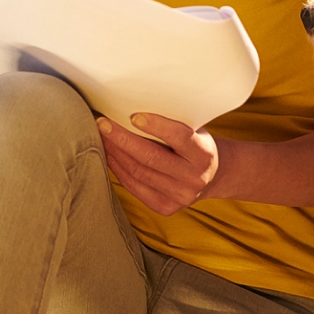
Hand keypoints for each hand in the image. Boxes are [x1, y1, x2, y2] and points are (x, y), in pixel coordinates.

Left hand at [96, 112, 224, 216]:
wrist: (211, 177)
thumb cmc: (194, 144)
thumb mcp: (194, 130)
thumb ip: (172, 123)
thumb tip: (130, 107)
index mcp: (204, 153)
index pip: (179, 137)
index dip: (155, 126)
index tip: (133, 115)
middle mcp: (194, 177)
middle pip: (151, 157)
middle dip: (122, 139)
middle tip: (102, 123)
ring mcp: (180, 196)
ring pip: (138, 172)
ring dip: (115, 153)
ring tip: (101, 137)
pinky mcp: (165, 207)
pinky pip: (134, 186)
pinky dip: (118, 169)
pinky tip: (109, 155)